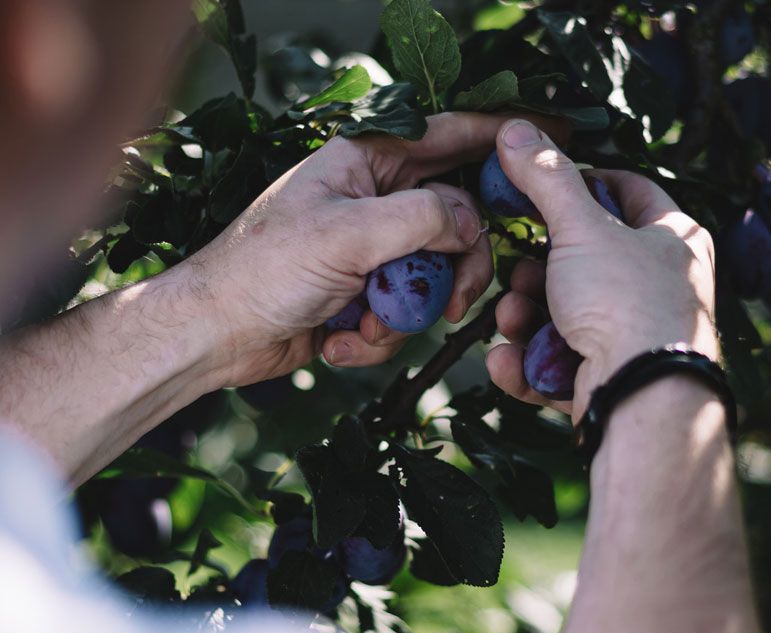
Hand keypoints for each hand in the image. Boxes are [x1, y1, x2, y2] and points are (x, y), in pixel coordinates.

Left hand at [187, 113, 561, 387]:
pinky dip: (378, 335)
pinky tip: (338, 340)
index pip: (445, 136)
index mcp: (365, 163)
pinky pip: (403, 311)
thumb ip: (421, 219)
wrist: (214, 335)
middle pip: (453, 220)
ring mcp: (369, 249)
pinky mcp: (363, 292)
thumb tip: (471, 224)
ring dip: (405, 314)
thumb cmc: (262, 271)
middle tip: (457, 300)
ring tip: (361, 326)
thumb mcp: (346, 235)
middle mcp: (372, 201)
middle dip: (454, 268)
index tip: (540, 142)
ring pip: (433, 275)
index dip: (495, 138)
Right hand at [485, 120, 717, 419]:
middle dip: (536, 271)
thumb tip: (515, 128)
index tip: (540, 188)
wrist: (642, 397)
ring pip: (566, 316)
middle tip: (515, 272)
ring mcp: (637, 338)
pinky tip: (507, 362)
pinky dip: (531, 363)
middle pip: (585, 263)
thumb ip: (547, 178)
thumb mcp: (581, 228)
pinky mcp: (613, 381)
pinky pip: (562, 365)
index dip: (583, 182)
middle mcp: (661, 287)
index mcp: (673, 240)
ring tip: (510, 319)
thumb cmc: (626, 302)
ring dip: (526, 317)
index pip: (629, 191)